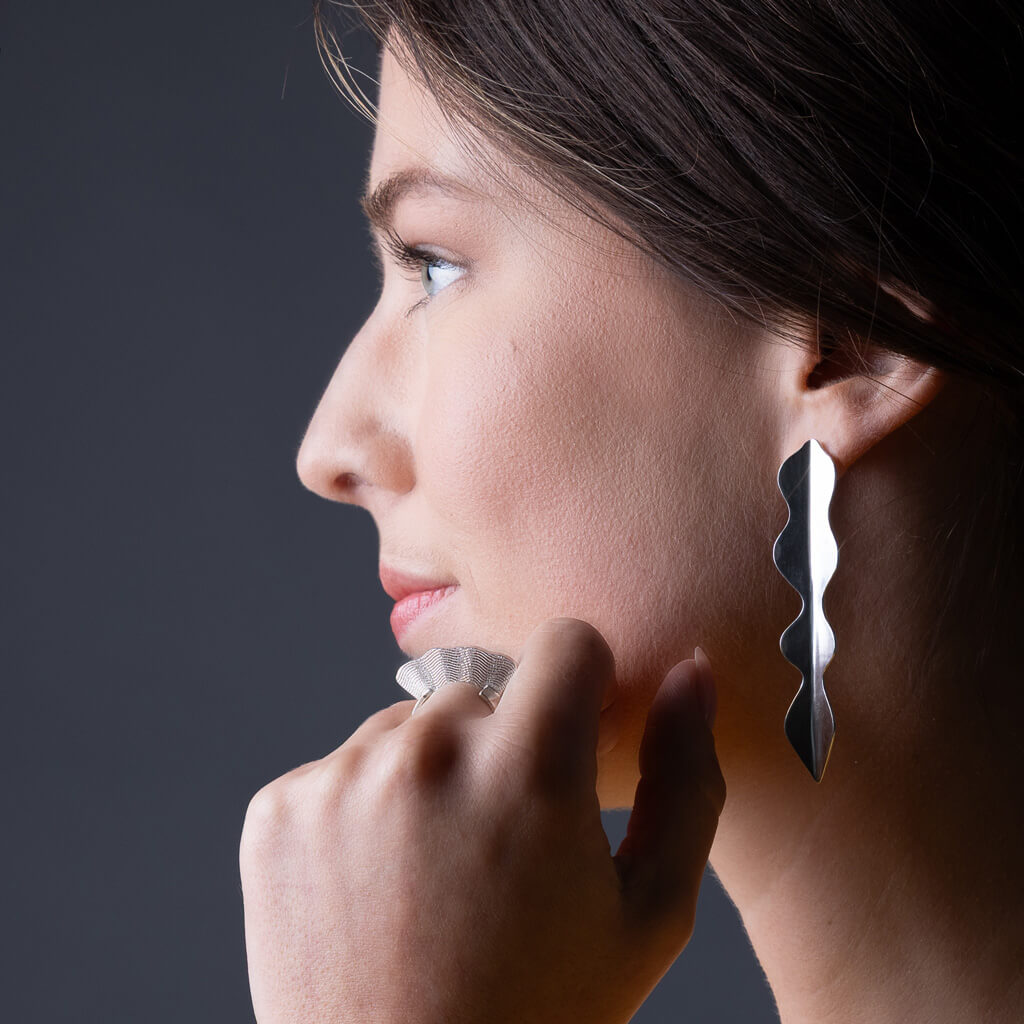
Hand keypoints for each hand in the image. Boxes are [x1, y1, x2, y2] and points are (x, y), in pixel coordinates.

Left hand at [239, 617, 724, 1023]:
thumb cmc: (541, 1016)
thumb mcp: (649, 914)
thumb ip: (684, 779)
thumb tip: (690, 673)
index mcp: (528, 769)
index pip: (565, 640)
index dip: (581, 686)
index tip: (572, 739)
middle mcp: (426, 755)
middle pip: (481, 691)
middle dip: (500, 745)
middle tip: (500, 845)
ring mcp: (340, 780)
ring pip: (408, 726)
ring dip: (430, 773)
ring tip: (437, 873)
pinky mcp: (278, 808)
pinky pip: (342, 766)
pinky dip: (363, 808)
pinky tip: (379, 887)